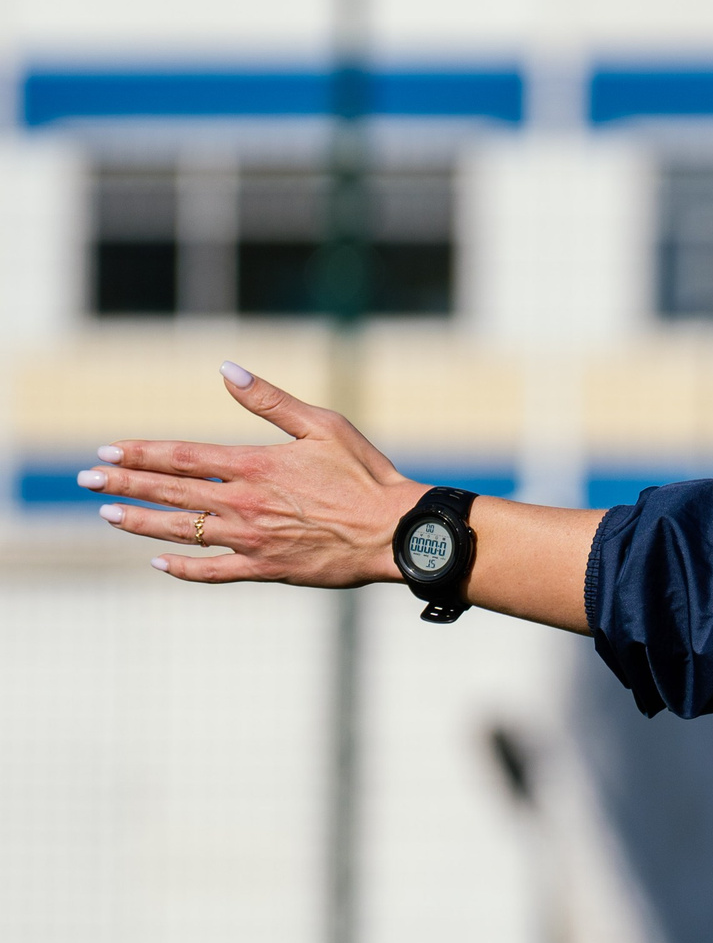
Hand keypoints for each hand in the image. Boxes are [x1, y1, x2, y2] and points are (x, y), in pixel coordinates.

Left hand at [85, 362, 422, 586]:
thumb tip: (226, 370)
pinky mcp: (267, 570)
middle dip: (124, 484)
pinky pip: (214, 572)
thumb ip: (270, 400)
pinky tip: (158, 562)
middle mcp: (243, 504)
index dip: (141, 454)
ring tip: (109, 514)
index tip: (107, 451)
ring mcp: (251, 540)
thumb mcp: (322, 424)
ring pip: (181, 531)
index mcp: (254, 465)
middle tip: (87, 480)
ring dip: (140, 522)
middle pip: (170, 492)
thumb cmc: (365, 474)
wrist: (395, 531)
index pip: (181, 457)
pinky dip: (183, 569)